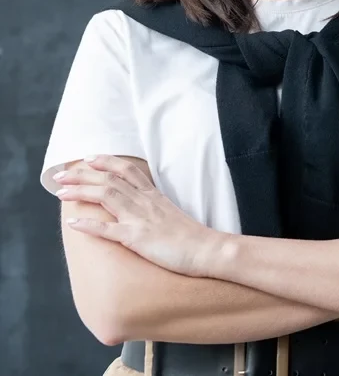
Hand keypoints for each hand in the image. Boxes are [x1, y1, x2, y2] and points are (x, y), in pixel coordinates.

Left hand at [54, 155, 223, 277]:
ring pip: (106, 196)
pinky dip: (89, 225)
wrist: (207, 249)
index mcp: (154, 196)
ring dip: (80, 192)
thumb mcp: (172, 214)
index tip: (88, 160)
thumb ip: (156, 207)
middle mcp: (145, 202)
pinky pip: (109, 230)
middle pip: (110, 180)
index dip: (106, 162)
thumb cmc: (192, 237)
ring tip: (60, 192)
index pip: (127, 170)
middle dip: (82, 176)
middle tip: (61, 175)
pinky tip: (72, 223)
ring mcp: (140, 219)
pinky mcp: (138, 238)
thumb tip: (144, 207)